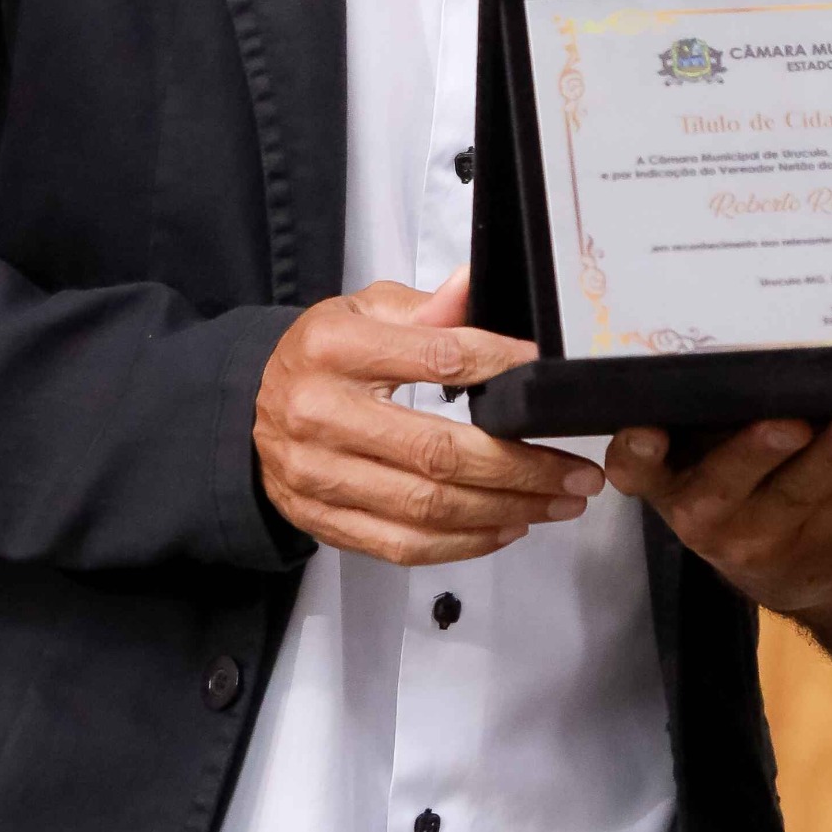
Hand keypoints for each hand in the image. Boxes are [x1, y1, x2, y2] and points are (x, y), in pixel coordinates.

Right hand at [255, 267, 601, 565]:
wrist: (253, 404)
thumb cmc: (324, 355)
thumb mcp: (366, 309)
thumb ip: (428, 306)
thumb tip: (476, 285)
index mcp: (335, 347)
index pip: (437, 358)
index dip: (504, 370)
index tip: (553, 381)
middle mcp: (320, 413)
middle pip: (439, 451)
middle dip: (522, 466)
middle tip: (579, 471)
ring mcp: (318, 475)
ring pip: (428, 507)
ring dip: (507, 509)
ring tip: (559, 501)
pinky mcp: (322, 520)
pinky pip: (403, 545)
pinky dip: (465, 543)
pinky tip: (509, 526)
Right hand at [605, 413, 831, 624]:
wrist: (781, 556)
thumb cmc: (734, 465)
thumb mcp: (704, 444)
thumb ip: (706, 402)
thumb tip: (733, 309)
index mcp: (667, 476)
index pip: (635, 469)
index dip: (637, 453)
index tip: (648, 430)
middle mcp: (703, 511)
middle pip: (725, 483)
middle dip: (758, 451)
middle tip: (790, 421)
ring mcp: (760, 536)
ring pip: (800, 493)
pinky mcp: (817, 544)